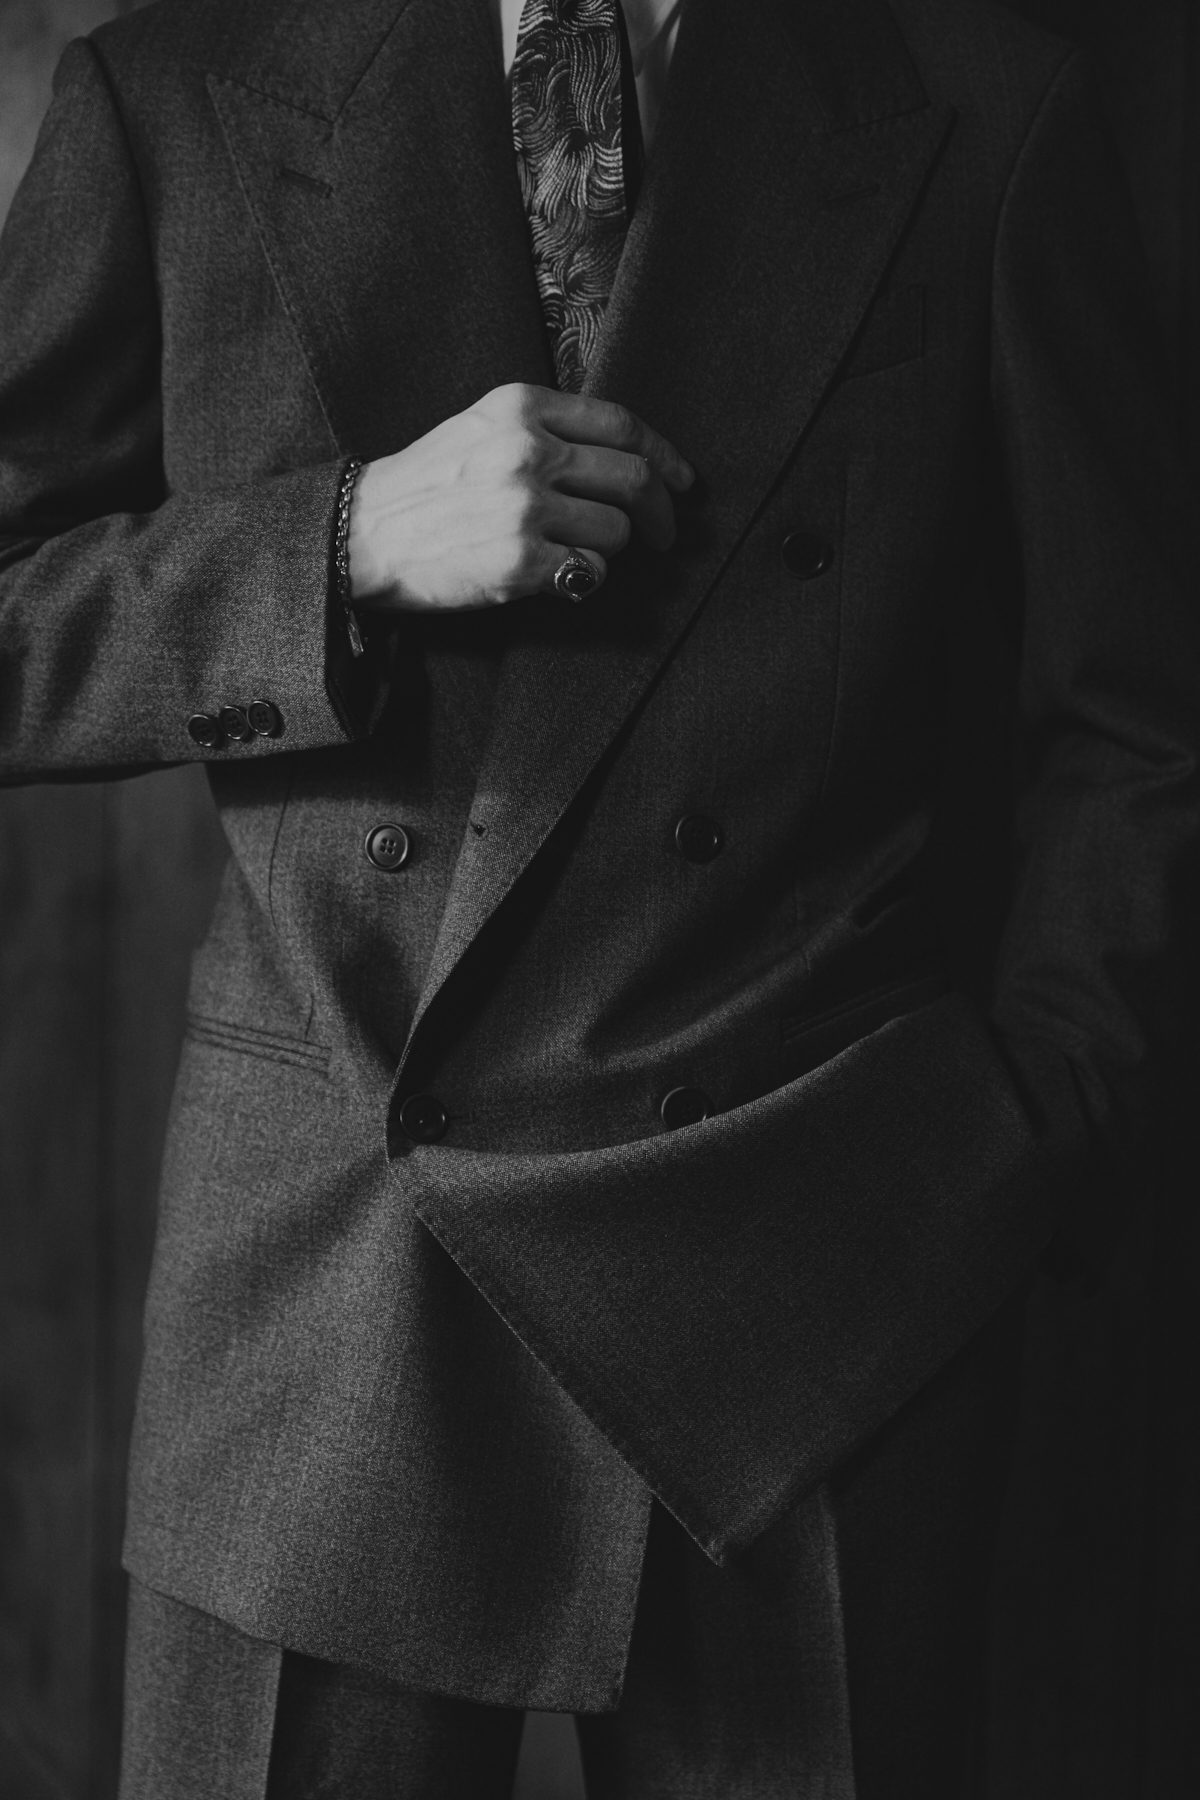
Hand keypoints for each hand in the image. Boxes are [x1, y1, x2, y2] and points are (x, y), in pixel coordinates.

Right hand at [347, 383, 693, 611]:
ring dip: (613, 549)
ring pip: (617, 530)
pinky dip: (587, 578)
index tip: (683, 480)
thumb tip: (627, 455)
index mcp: (521, 407)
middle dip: (662, 512)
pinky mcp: (519, 563)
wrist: (365, 533)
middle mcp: (526, 451)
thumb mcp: (483, 426)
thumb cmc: (428, 484)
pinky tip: (562, 576)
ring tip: (583, 553)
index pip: (622, 424)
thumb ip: (548, 428)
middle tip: (664, 535)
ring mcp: (523, 508)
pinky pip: (590, 572)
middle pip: (634, 477)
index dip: (665, 455)